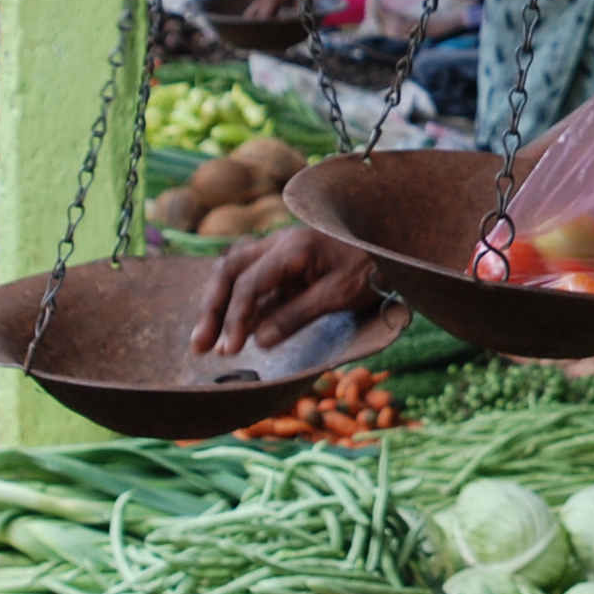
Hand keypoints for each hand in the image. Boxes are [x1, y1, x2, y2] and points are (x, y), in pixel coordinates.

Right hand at [189, 224, 379, 354]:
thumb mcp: (338, 295)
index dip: (234, 318)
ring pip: (235, 274)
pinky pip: (252, 283)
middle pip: (230, 272)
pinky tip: (231, 332)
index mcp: (292, 248)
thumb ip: (296, 315)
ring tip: (205, 342)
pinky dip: (238, 306)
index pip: (248, 284)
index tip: (230, 349)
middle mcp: (278, 244)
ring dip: (218, 306)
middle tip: (200, 346)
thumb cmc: (372, 267)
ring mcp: (279, 253)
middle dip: (212, 309)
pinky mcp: (284, 265)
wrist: (393, 246)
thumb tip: (258, 341)